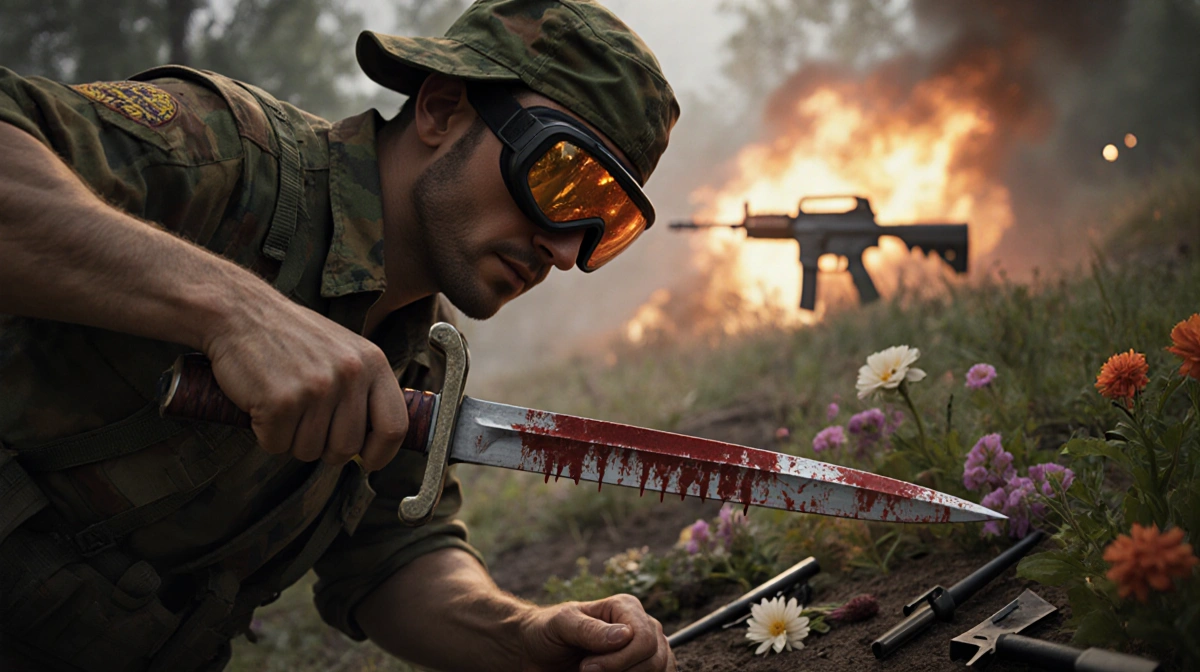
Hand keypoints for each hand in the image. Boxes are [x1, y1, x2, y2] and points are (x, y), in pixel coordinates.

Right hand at [202, 292, 406, 470]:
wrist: (239, 311)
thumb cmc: (290, 336)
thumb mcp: (344, 352)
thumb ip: (363, 390)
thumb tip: (377, 441)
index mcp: (372, 362)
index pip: (395, 426)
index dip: (382, 453)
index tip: (368, 461)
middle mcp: (350, 375)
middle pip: (347, 448)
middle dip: (324, 447)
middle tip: (304, 421)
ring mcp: (316, 388)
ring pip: (309, 451)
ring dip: (291, 438)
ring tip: (283, 402)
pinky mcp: (281, 401)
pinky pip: (277, 445)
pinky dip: (265, 433)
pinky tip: (262, 402)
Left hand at [519, 594, 674, 671]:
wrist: (537, 651)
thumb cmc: (547, 632)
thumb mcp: (561, 625)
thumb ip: (589, 629)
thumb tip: (625, 635)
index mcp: (626, 607)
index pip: (644, 640)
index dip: (619, 661)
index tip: (586, 667)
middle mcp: (642, 625)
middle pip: (654, 660)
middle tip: (586, 671)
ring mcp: (646, 649)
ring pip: (658, 671)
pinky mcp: (642, 667)